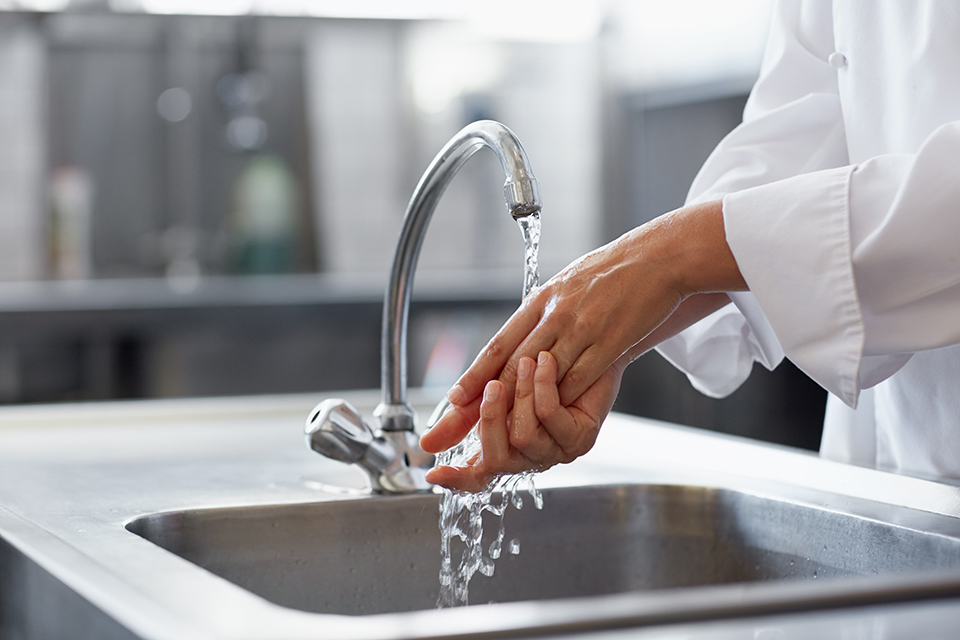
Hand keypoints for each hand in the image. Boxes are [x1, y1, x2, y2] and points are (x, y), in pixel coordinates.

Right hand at [423, 351, 623, 491]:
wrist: (587, 341)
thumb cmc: (538, 363)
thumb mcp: (494, 384)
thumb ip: (465, 412)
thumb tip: (427, 443)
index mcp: (506, 447)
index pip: (479, 477)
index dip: (457, 479)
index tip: (434, 474)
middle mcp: (530, 456)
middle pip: (495, 459)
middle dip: (490, 418)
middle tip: (493, 385)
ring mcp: (556, 451)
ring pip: (522, 436)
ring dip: (520, 394)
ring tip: (527, 362)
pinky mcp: (580, 438)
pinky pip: (549, 417)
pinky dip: (542, 386)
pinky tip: (544, 364)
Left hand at [446, 201, 741, 414]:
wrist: (658, 258)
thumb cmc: (612, 272)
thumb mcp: (567, 284)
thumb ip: (542, 313)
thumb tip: (520, 339)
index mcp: (541, 300)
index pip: (498, 344)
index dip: (473, 375)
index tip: (453, 399)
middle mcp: (555, 315)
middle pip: (513, 366)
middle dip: (483, 401)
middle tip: (460, 425)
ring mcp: (581, 329)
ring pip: (542, 377)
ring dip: (522, 406)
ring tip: (502, 431)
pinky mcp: (608, 343)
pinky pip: (579, 380)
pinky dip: (562, 400)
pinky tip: (552, 416)